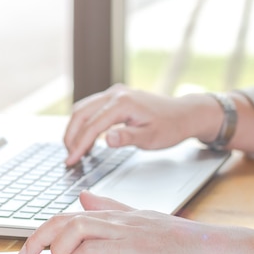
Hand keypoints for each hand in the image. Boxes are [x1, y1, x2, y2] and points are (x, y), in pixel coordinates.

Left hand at [18, 191, 222, 253]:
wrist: (214, 249)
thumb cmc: (176, 235)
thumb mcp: (139, 215)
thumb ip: (109, 206)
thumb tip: (82, 196)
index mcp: (116, 217)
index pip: (68, 218)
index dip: (40, 234)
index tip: (26, 252)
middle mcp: (122, 228)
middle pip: (72, 228)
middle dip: (48, 248)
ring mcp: (135, 248)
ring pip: (87, 251)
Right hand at [63, 84, 198, 164]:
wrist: (184, 114)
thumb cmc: (170, 127)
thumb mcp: (151, 138)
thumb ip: (127, 138)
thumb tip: (106, 139)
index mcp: (123, 103)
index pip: (92, 125)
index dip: (79, 144)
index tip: (71, 160)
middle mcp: (115, 93)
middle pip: (81, 113)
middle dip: (71, 136)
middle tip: (68, 156)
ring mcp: (114, 92)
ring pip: (83, 108)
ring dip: (75, 128)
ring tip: (73, 149)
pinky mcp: (115, 96)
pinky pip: (91, 107)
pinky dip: (84, 122)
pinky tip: (85, 137)